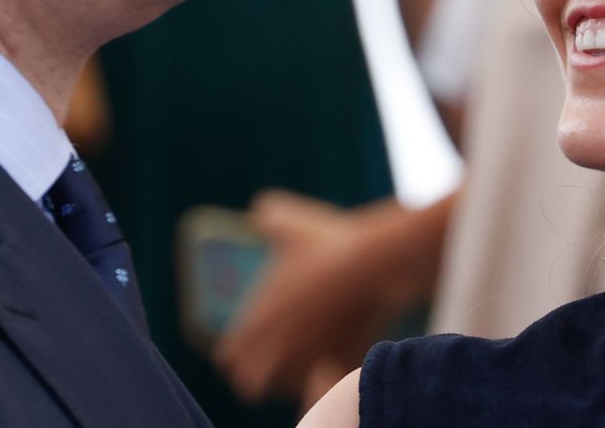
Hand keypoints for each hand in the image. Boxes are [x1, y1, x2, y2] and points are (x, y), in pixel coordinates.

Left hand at [213, 192, 435, 410]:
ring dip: (293, 380)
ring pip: (288, 391)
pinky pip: (326, 391)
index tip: (252, 344)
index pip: (229, 360)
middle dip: (261, 374)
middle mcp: (276, 352)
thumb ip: (268, 218)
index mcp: (256, 323)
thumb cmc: (330, 242)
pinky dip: (328, 383)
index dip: (239, 354)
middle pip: (251, 385)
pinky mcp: (340, 369)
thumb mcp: (291, 223)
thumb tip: (261, 213)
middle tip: (276, 358)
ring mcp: (308, 365)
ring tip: (307, 359)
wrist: (375, 264)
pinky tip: (335, 362)